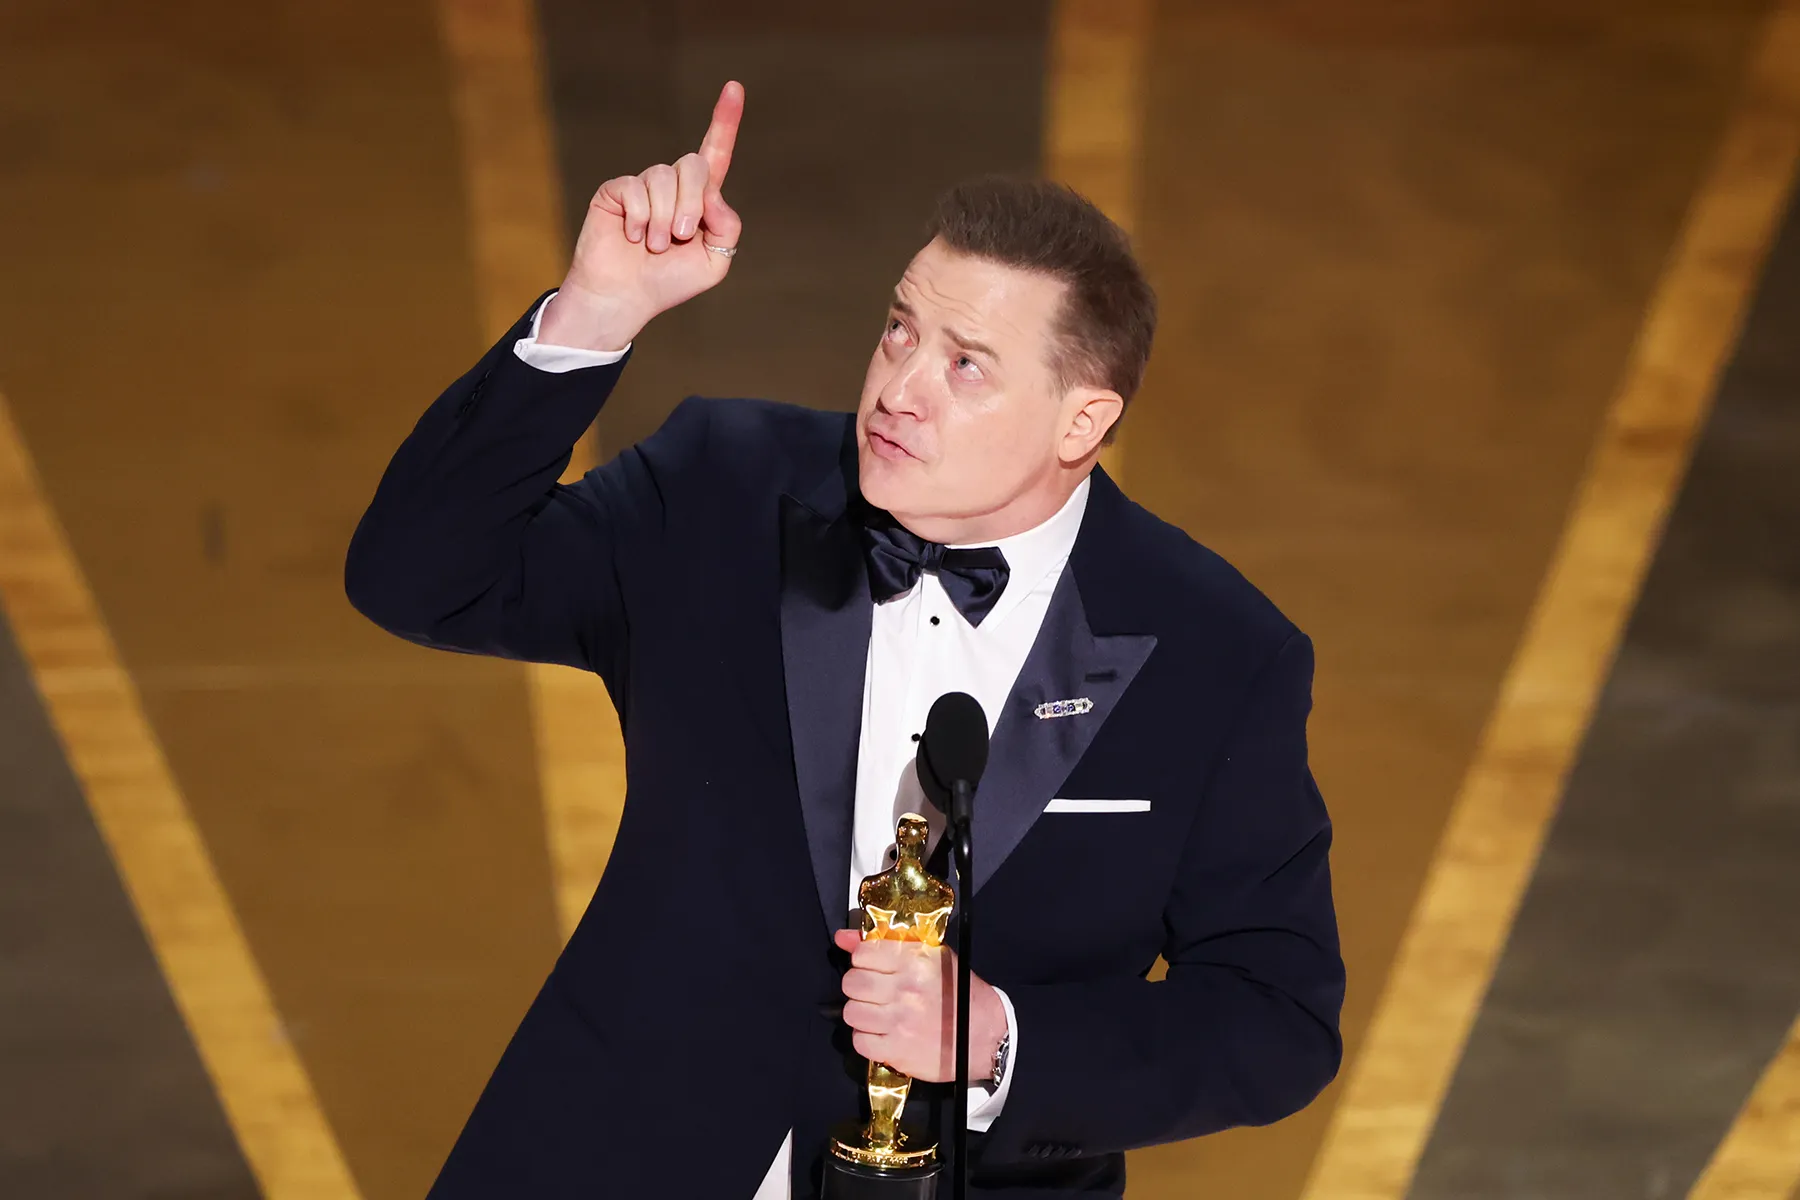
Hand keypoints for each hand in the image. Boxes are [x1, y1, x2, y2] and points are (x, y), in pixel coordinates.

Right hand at [541, 80, 745, 350]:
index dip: (725, 121)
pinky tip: (632, 237)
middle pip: (695, 165)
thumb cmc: (669, 283)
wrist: (625, 298)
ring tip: (655, 246)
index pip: (716, 154)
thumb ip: (727, 226)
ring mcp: (643, 186)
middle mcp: (673, 186)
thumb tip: (712, 193)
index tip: (734, 88)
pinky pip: (636, 189)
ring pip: (664, 178)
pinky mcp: (616, 190)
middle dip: (692, 203)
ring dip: (664, 219)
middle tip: (681, 237)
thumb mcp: (715, 261)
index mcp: (700, 200)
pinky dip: (640, 218)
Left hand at [833, 927, 1007, 1084]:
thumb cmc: (959, 994)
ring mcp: (900, 1022)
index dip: (863, 960)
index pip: (863, 953)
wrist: (985, 1035)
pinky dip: (867, 1039)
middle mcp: (905, 989)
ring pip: (851, 1012)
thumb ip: (886, 944)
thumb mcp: (932, 957)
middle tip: (874, 992)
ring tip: (879, 1014)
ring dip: (862, 1013)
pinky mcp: (897, 1051)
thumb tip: (843, 937)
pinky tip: (883, 1034)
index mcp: (915, 961)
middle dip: (859, 987)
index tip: (873, 967)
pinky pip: (859, 1042)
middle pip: (852, 983)